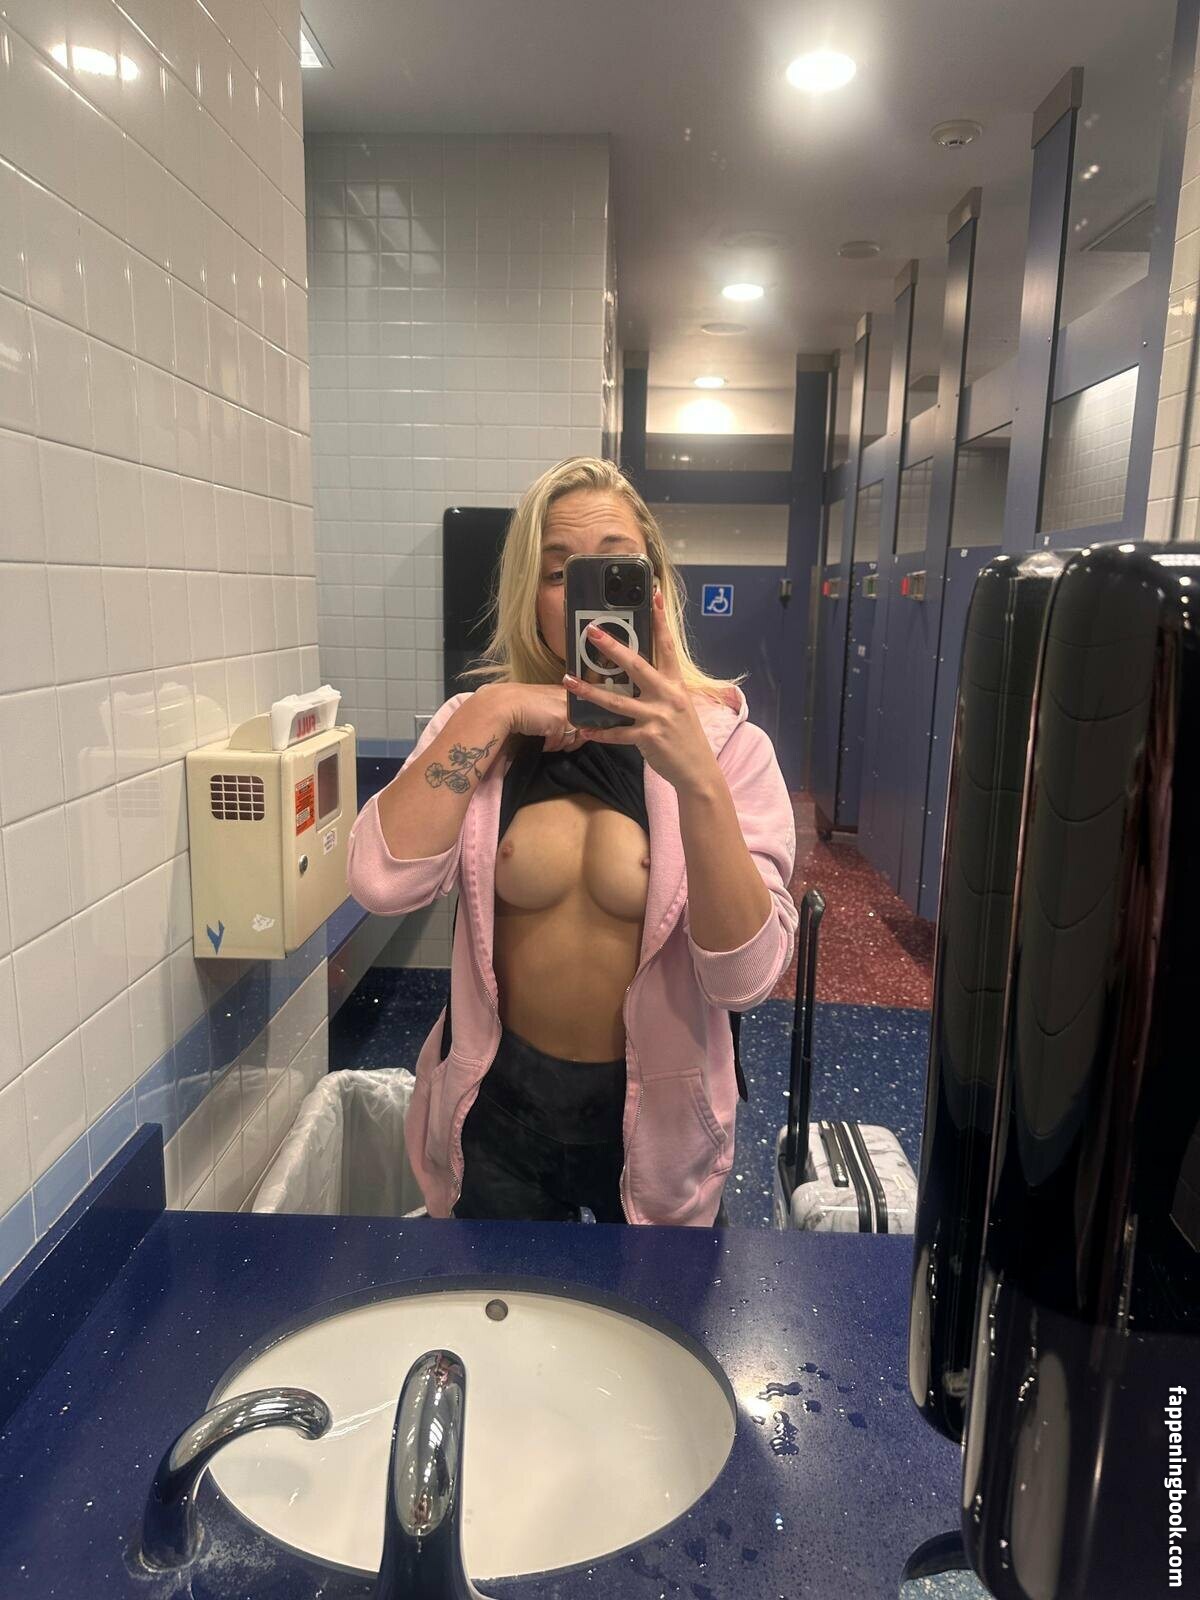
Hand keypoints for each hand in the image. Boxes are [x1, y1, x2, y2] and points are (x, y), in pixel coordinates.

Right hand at [482, 681, 581, 751]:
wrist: (505, 704)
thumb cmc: (520, 703)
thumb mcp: (545, 701)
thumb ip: (560, 710)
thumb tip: (571, 729)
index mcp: (566, 692)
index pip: (583, 714)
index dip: (578, 727)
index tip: (571, 734)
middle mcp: (569, 699)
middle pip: (581, 728)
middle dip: (571, 739)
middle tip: (557, 740)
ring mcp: (565, 710)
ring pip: (571, 738)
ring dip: (558, 743)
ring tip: (546, 739)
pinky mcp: (559, 721)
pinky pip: (558, 742)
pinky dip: (549, 745)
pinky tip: (540, 740)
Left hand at [563, 591, 721, 793]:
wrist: (698, 770)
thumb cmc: (685, 736)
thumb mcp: (679, 706)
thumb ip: (660, 688)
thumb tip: (638, 672)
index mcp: (676, 684)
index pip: (667, 646)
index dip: (660, 620)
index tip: (653, 595)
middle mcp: (668, 696)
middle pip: (637, 665)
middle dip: (613, 647)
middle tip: (591, 632)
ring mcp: (658, 717)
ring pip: (618, 700)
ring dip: (590, 691)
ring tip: (568, 681)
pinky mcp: (648, 738)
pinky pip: (618, 734)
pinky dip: (600, 733)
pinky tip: (584, 729)